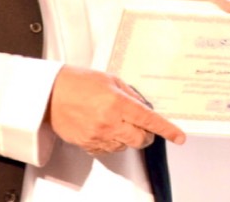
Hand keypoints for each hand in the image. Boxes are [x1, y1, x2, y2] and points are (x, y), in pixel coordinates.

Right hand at [47, 65, 184, 154]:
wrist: (50, 94)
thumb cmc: (79, 82)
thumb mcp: (110, 80)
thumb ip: (130, 94)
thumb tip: (144, 107)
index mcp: (117, 102)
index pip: (149, 120)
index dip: (166, 129)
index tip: (178, 136)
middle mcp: (109, 122)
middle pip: (140, 139)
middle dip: (147, 135)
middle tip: (144, 127)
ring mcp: (98, 135)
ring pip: (125, 146)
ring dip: (129, 137)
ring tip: (118, 122)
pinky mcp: (88, 144)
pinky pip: (109, 150)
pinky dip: (114, 142)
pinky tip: (107, 129)